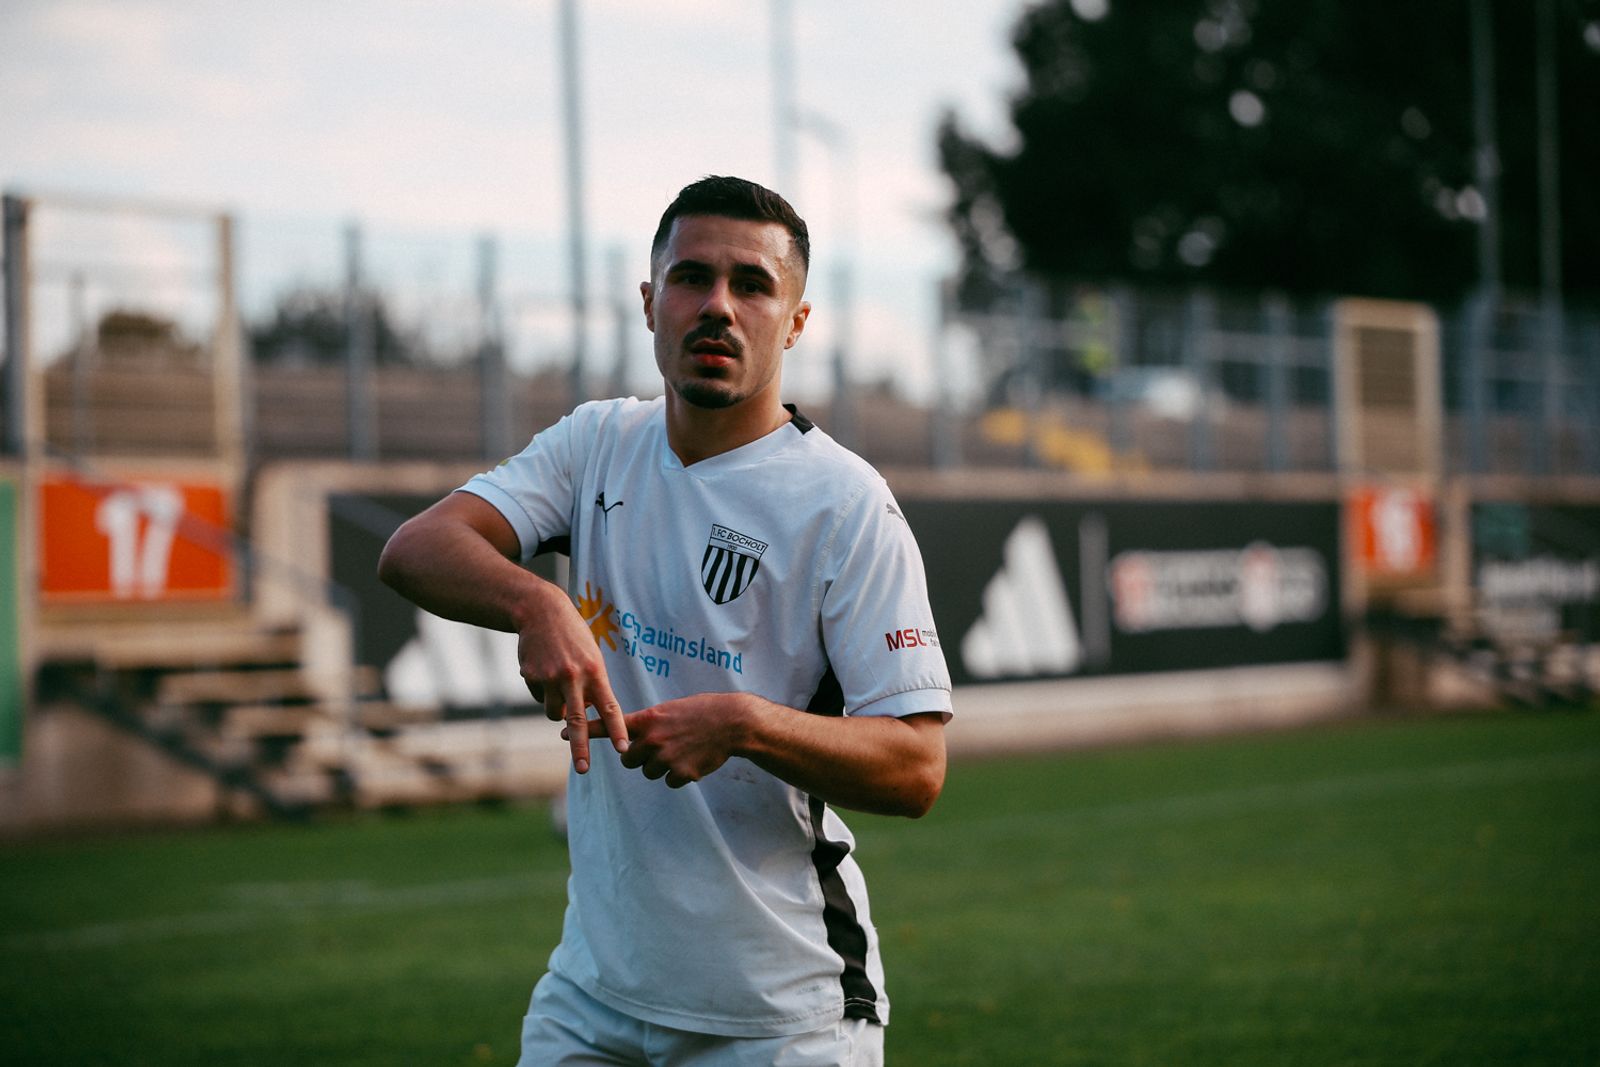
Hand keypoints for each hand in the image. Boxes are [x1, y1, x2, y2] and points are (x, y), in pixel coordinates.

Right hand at [516, 583, 629, 772]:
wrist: (541, 611)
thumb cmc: (573, 636)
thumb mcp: (591, 656)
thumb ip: (592, 686)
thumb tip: (585, 717)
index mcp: (594, 672)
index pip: (610, 707)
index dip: (617, 730)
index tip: (625, 749)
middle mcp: (573, 676)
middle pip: (578, 721)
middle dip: (581, 747)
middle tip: (584, 769)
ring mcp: (550, 677)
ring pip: (554, 713)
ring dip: (557, 708)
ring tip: (558, 681)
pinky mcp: (531, 676)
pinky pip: (539, 698)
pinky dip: (541, 691)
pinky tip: (543, 669)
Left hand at [578, 693, 752, 787]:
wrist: (732, 722)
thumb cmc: (702, 711)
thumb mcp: (670, 710)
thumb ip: (650, 724)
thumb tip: (634, 742)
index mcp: (648, 719)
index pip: (609, 725)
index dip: (585, 730)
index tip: (561, 733)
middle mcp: (652, 739)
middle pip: (629, 761)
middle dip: (640, 758)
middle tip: (661, 747)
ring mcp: (666, 758)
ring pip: (649, 773)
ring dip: (662, 767)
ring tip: (683, 750)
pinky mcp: (681, 774)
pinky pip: (670, 782)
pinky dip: (680, 775)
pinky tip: (694, 760)